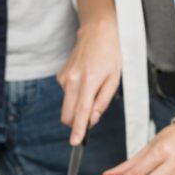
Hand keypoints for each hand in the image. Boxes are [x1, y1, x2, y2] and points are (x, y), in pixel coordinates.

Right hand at [57, 18, 121, 144]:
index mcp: (88, 81)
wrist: (97, 32)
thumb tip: (92, 119)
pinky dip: (75, 95)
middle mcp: (72, 80)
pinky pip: (67, 95)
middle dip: (76, 122)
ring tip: (93, 88)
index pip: (81, 111)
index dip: (78, 129)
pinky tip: (86, 80)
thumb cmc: (110, 54)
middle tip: (91, 117)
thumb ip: (103, 101)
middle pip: (68, 114)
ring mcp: (64, 78)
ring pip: (67, 105)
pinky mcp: (60, 76)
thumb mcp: (114, 79)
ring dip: (77, 106)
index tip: (75, 142)